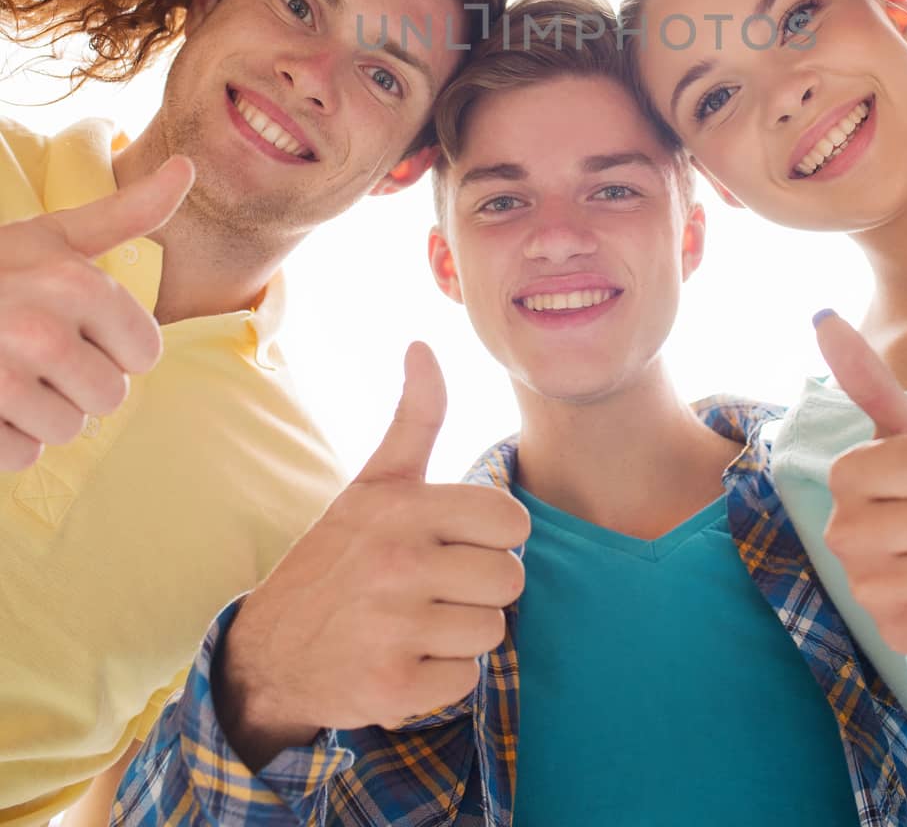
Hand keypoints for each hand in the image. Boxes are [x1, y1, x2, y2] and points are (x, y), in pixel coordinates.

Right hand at [0, 156, 193, 469]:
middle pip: (111, 396)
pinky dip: (7, 439)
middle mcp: (40, 333)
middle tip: (35, 351)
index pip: (146, 353)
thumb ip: (126, 212)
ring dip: (43, 412)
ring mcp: (1, 382)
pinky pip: (24, 456)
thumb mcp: (54, 236)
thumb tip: (187, 165)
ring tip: (10, 373)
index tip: (76, 325)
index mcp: (74, 285)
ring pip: (69, 430)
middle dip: (79, 381)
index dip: (114, 344)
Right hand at [216, 341, 529, 766]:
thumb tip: (424, 343)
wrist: (269, 651)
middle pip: (509, 579)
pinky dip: (442, 678)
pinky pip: (466, 681)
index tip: (457, 540)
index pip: (511, 521)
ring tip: (418, 621)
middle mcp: (396, 564)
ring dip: (463, 633)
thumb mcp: (375, 482)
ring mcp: (393, 628)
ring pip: (493, 631)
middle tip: (435, 586)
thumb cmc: (340, 556)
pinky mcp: (391, 689)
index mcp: (402, 507)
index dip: (493, 535)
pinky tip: (404, 659)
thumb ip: (415, 416)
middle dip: (480, 587)